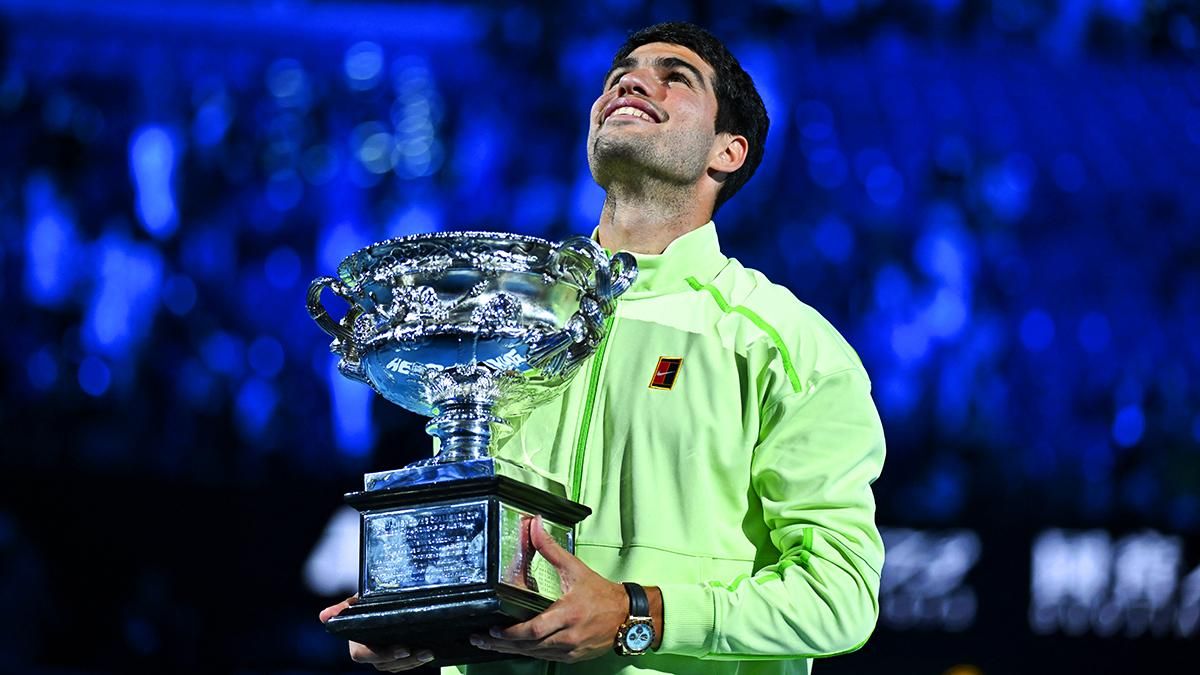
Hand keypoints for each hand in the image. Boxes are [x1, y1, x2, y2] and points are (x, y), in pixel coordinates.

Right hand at [320, 595, 435, 671]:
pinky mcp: (395, 656)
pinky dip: (416, 660)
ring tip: (430, 652)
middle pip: (385, 664)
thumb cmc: (366, 599)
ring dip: (414, 662)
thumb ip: (343, 608)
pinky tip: (430, 652)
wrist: (379, 599)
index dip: (383, 655)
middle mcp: (368, 653)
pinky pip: (404, 664)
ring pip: (396, 667)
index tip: (403, 649)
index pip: (365, 655)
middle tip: (424, 651)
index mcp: (356, 642)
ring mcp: (382, 657)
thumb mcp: (356, 600)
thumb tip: (323, 616)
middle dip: (405, 661)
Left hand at [468, 516, 629, 662]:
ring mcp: (570, 650)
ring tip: (490, 644)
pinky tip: (515, 649)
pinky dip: (529, 653)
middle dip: (501, 644)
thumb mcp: (575, 568)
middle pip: (528, 646)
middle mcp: (568, 636)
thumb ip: (551, 548)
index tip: (493, 628)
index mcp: (568, 614)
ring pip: (534, 655)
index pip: (534, 630)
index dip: (511, 633)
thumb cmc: (602, 593)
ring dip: (511, 650)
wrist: (628, 615)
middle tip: (480, 639)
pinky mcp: (573, 657)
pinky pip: (545, 658)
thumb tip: (534, 525)